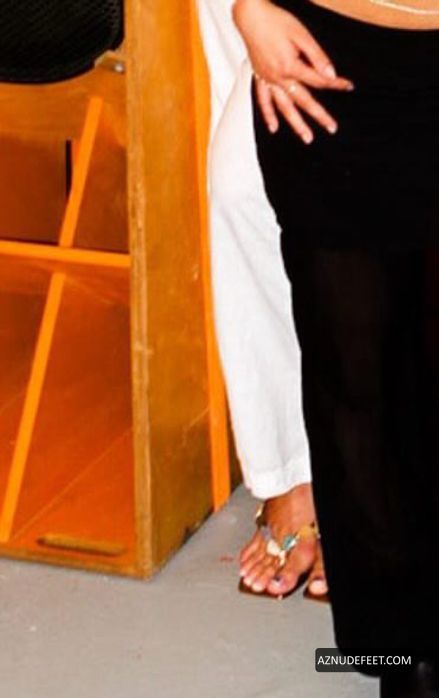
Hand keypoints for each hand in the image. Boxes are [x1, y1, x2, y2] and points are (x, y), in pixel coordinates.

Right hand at [232, 0, 353, 141]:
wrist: (250, 16)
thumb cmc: (276, 21)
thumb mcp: (301, 35)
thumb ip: (317, 57)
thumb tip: (330, 74)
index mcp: (290, 66)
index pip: (318, 80)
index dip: (335, 84)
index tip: (347, 86)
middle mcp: (278, 77)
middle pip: (303, 101)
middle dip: (319, 115)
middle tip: (332, 128)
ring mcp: (268, 80)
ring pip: (284, 107)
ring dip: (296, 124)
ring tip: (307, 137)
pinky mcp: (259, 78)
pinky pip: (263, 101)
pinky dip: (268, 115)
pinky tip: (274, 128)